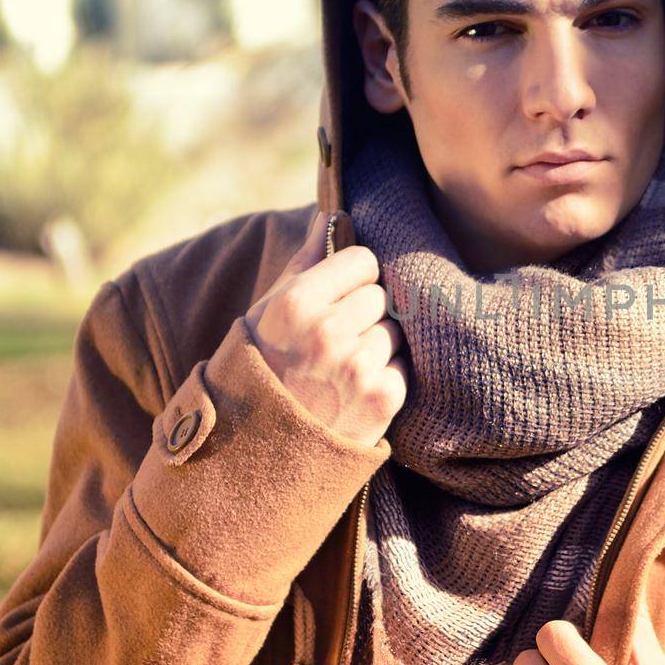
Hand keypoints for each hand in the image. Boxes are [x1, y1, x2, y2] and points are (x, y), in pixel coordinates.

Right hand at [243, 210, 409, 448]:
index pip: (363, 261)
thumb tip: (335, 211)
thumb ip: (307, 260)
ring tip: (343, 370)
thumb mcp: (268, 313)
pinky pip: (405, 364)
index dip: (354, 280)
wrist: (258, 453)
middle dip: (365, 314)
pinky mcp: (383, 398)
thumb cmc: (265, 370)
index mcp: (296, 302)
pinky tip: (355, 392)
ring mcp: (358, 366)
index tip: (338, 300)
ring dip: (378, 345)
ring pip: (396, 329)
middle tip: (336, 343)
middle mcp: (328, 331)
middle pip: (381, 295)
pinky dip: (388, 376)